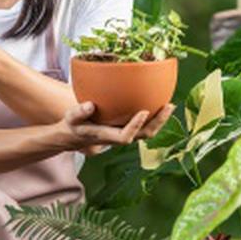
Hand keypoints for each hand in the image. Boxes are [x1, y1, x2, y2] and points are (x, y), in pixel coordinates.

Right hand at [58, 102, 174, 155]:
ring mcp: (125, 134)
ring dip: (160, 120)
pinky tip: (158, 102)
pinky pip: (144, 126)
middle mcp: (119, 137)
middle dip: (158, 123)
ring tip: (170, 104)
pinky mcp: (127, 129)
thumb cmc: (74, 125)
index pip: (125, 136)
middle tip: (169, 106)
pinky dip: (154, 116)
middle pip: (143, 136)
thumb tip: (90, 105)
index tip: (144, 111)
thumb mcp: (71, 118)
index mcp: (106, 136)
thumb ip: (79, 112)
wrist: (75, 136)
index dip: (136, 126)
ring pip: (147, 132)